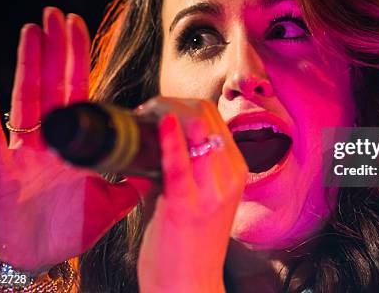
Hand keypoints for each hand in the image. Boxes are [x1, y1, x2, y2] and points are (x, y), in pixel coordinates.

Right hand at [0, 7, 153, 271]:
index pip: (78, 91)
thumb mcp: (112, 202)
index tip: (79, 26)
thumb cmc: (70, 227)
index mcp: (75, 142)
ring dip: (28, 66)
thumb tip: (163, 165)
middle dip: (56, 49)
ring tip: (32, 32)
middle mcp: (49, 139)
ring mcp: (24, 152)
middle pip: (53, 85)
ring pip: (26, 101)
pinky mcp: (2, 171)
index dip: (77, 59)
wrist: (38, 257)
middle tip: (57, 13)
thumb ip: (133, 182)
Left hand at [137, 99, 247, 292]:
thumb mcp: (198, 197)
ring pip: (195, 131)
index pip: (214, 118)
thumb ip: (182, 167)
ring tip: (142, 117)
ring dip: (165, 114)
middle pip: (205, 117)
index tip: (158, 109)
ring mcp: (211, 192)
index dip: (185, 105)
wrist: (188, 288)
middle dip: (174, 104)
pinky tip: (159, 122)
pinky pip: (179, 164)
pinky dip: (169, 140)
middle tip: (146, 110)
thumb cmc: (188, 244)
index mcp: (236, 172)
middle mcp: (230, 178)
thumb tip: (151, 140)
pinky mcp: (187, 207)